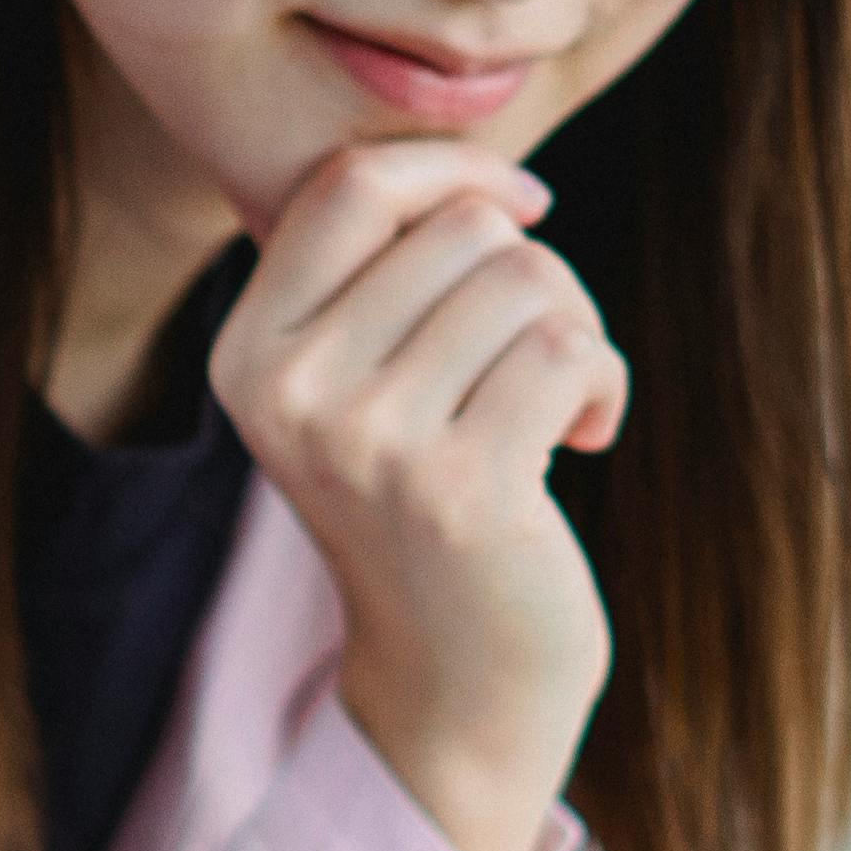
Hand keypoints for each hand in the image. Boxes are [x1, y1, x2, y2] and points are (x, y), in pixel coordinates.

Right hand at [208, 140, 627, 850]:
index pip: (351, 187)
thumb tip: (475, 166)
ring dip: (575, 334)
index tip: (520, 211)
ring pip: (527, 283)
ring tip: (553, 408)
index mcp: (246, 356)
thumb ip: (378, 275)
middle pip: (462, 230)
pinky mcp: (462, 486)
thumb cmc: (426, 506)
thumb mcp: (357, 387)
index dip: (456, 173)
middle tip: (535, 358)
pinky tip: (583, 442)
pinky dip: (604, 386)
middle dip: (534, 274)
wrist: (454, 684)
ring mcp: (370, 442)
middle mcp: (290, 394)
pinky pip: (572, 351)